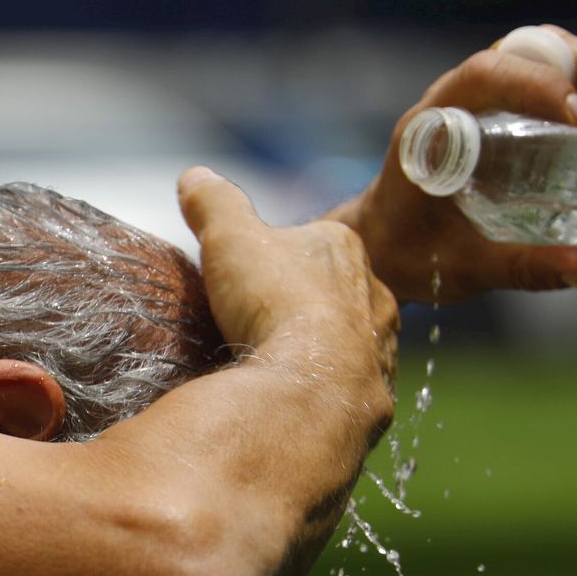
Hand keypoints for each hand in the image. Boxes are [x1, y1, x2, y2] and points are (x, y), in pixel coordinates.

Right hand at [178, 166, 397, 400]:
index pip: (312, 242)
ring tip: (281, 365)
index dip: (279, 256)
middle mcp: (375, 295)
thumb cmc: (276, 302)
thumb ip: (214, 203)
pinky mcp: (379, 397)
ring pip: (350, 342)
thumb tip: (194, 177)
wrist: (314, 386)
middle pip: (334, 292)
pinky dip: (327, 391)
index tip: (251, 275)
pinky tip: (299, 398)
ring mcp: (382, 349)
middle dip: (305, 304)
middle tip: (262, 323)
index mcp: (344, 248)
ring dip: (321, 350)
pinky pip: (352, 388)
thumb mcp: (231, 237)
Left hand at [336, 24, 576, 304]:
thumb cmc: (409, 255)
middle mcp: (475, 94)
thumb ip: (523, 267)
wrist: (384, 251)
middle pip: (552, 60)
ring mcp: (511, 102)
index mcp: (437, 116)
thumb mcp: (462, 267)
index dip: (540, 87)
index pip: (492, 74)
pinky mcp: (536, 120)